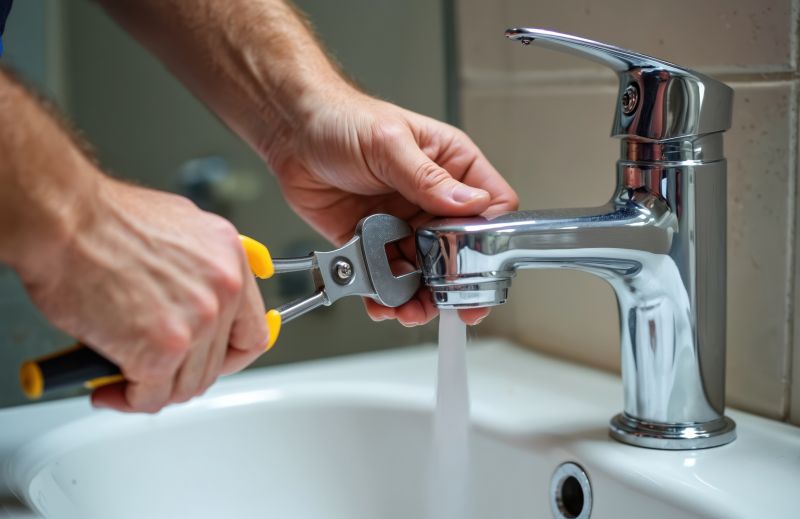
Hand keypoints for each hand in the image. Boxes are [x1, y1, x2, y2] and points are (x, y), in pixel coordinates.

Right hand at [22, 177, 268, 412]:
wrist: (64, 220)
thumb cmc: (103, 220)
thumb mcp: (179, 228)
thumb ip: (199, 268)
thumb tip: (195, 298)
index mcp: (231, 260)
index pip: (253, 332)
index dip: (230, 357)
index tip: (212, 363)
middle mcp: (224, 290)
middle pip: (216, 363)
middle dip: (180, 374)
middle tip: (151, 373)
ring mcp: (197, 321)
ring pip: (186, 385)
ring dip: (153, 390)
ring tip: (123, 381)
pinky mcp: (162, 349)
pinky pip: (151, 396)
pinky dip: (127, 400)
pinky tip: (109, 388)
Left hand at [263, 87, 518, 325]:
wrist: (293, 133)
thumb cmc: (343, 119)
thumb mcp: (390, 143)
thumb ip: (428, 178)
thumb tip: (469, 203)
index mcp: (451, 166)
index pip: (491, 206)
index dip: (491, 238)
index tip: (481, 263)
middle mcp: (431, 199)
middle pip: (460, 251)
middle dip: (455, 281)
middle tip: (449, 304)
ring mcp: (403, 223)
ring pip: (425, 272)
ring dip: (420, 296)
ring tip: (409, 310)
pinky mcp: (374, 242)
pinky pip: (387, 276)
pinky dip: (385, 295)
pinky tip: (382, 302)